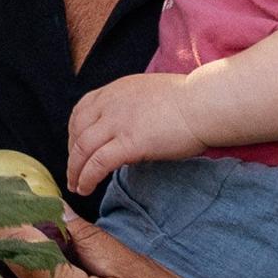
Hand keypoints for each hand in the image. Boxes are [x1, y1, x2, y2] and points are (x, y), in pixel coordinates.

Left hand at [65, 70, 211, 193]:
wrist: (205, 102)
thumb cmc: (190, 100)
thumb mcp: (149, 94)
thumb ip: (132, 107)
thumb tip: (129, 127)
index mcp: (116, 90)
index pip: (81, 110)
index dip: (74, 132)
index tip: (76, 148)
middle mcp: (111, 103)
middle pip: (76, 130)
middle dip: (71, 154)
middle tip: (72, 172)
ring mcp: (118, 122)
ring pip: (82, 148)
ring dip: (74, 170)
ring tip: (76, 186)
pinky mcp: (129, 142)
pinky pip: (98, 162)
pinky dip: (87, 177)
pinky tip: (86, 187)